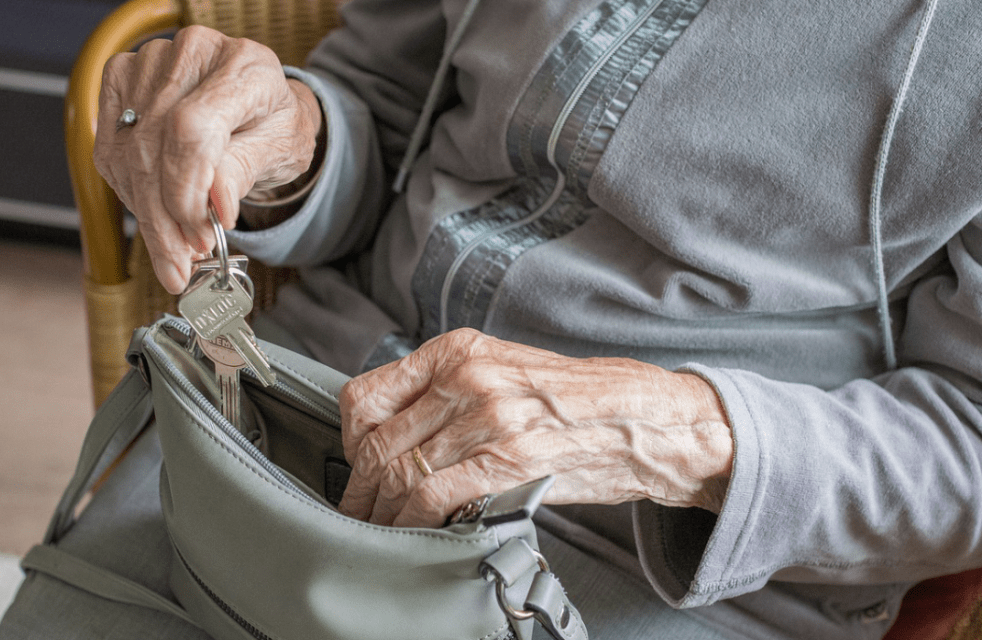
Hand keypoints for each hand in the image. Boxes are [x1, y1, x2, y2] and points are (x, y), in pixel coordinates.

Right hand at [94, 26, 321, 292]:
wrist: (255, 104)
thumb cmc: (271, 124)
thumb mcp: (279, 150)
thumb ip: (245, 171)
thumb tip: (216, 208)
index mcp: (244, 65)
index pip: (192, 128)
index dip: (188, 189)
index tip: (201, 235)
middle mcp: (191, 53)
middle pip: (155, 146)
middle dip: (167, 216)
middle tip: (184, 260)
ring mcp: (149, 63)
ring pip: (129, 155)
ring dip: (148, 214)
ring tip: (175, 250)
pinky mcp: (120, 82)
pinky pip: (112, 152)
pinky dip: (133, 195)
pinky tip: (157, 216)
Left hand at [337, 329, 732, 527]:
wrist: (643, 420)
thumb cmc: (573, 402)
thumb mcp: (501, 373)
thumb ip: (446, 393)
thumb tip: (396, 434)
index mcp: (457, 351)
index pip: (366, 394)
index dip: (349, 441)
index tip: (355, 466)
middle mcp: (466, 377)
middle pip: (376, 441)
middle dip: (358, 489)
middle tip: (357, 513)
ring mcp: (486, 417)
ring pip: (399, 472)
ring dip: (380, 513)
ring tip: (379, 531)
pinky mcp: (507, 459)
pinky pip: (432, 495)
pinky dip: (411, 522)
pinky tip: (412, 533)